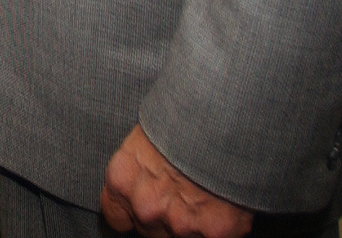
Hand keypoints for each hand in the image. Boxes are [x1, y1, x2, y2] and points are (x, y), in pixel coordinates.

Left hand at [99, 126, 250, 237]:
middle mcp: (145, 208)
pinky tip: (226, 201)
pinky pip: (214, 237)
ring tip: (206, 190)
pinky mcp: (214, 233)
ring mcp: (179, 224)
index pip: (116, 216)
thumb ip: (140, 168)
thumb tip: (146, 176)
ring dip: (192, 221)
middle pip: (150, 228)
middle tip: (183, 188)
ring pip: (181, 235)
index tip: (145, 201)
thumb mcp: (146, 135)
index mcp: (122, 180)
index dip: (132, 210)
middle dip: (165, 214)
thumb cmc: (184, 116)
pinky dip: (221, 225)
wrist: (224, 119)